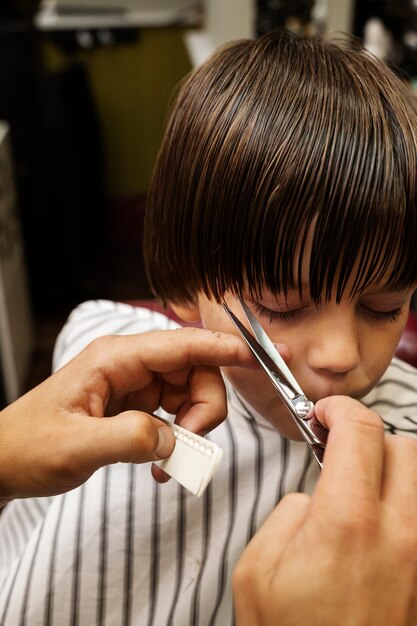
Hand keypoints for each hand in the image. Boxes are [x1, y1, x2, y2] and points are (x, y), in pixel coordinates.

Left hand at [0, 328, 253, 503]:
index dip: (221, 347)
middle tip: (189, 443)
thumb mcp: (75, 446)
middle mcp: (130, 365)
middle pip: (195, 369)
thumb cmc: (29, 445)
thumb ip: (129, 438)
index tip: (255, 355)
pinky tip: (161, 464)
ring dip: (193, 429)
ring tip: (168, 463)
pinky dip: (179, 439)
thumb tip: (174, 438)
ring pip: (191, 393)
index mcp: (114, 358)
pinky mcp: (136, 406)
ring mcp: (135, 385)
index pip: (180, 344)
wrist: (6, 461)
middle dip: (205, 407)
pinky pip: (176, 414)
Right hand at [233, 396, 416, 625]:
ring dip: (396, 469)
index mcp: (346, 523)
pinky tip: (380, 523)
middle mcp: (397, 534)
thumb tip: (313, 497)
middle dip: (372, 438)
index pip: (361, 431)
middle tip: (342, 450)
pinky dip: (405, 506)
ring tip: (365, 485)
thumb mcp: (256, 569)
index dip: (340, 409)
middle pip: (407, 446)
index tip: (324, 414)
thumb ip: (287, 513)